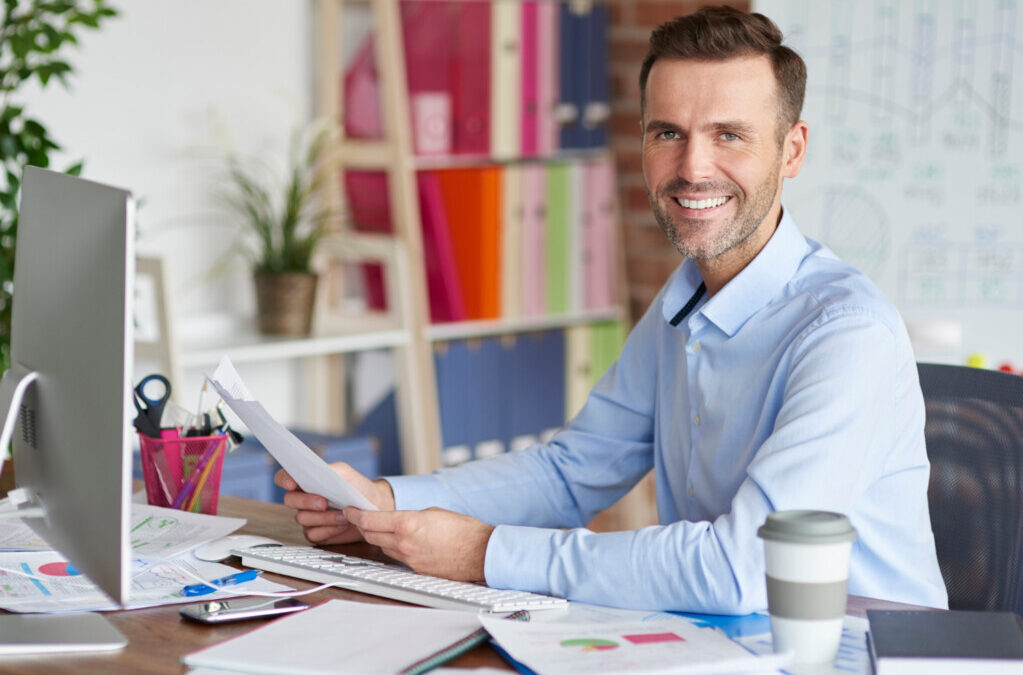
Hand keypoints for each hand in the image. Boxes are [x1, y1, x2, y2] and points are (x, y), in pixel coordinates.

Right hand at [274, 462, 395, 544]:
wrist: (374, 509)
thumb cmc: (358, 488)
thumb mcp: (347, 474)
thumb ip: (331, 470)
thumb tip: (316, 470)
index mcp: (307, 481)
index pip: (285, 477)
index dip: (284, 479)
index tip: (292, 483)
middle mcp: (303, 499)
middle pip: (290, 500)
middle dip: (306, 501)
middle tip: (324, 502)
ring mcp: (308, 517)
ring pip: (302, 519)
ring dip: (323, 518)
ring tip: (343, 515)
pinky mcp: (316, 533)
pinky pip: (312, 534)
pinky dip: (328, 530)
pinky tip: (342, 525)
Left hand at [344, 507, 493, 581]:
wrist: (480, 552)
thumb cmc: (463, 529)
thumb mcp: (434, 512)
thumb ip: (411, 515)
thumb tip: (398, 519)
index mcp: (407, 524)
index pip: (370, 520)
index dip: (356, 514)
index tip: (350, 510)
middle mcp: (404, 544)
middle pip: (371, 535)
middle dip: (363, 525)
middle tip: (359, 517)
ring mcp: (409, 559)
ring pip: (383, 546)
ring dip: (378, 537)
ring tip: (379, 528)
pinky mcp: (416, 570)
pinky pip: (398, 557)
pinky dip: (394, 548)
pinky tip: (400, 542)